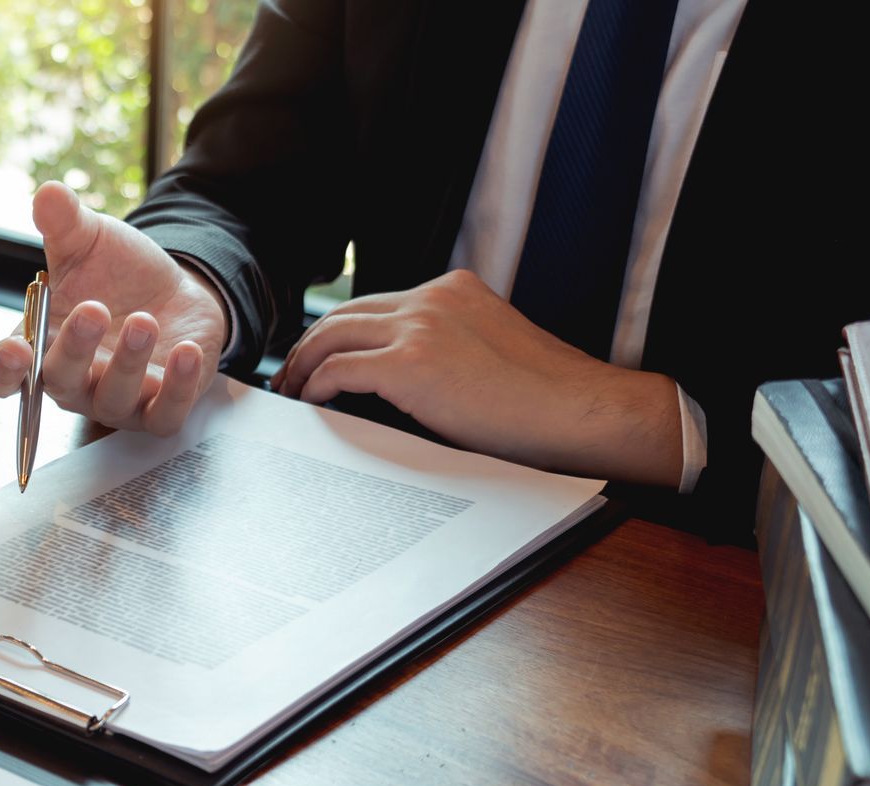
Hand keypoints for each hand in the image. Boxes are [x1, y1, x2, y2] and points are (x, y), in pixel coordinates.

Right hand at [0, 181, 226, 435]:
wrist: (174, 291)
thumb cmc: (118, 276)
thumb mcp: (90, 242)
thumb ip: (64, 223)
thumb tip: (48, 194)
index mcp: (42, 348)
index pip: (4, 377)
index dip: (4, 371)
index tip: (15, 350)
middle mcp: (74, 383)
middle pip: (59, 384)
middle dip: (74, 349)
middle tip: (92, 309)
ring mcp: (116, 401)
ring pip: (113, 401)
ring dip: (128, 363)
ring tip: (144, 320)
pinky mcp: (159, 409)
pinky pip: (164, 415)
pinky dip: (176, 387)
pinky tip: (185, 351)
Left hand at [271, 269, 683, 485]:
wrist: (578, 411)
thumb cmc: (543, 400)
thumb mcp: (490, 353)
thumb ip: (447, 349)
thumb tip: (404, 381)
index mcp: (453, 291)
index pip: (377, 304)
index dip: (341, 332)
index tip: (322, 357)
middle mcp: (432, 298)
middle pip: (344, 314)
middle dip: (311, 346)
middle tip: (291, 376)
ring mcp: (421, 326)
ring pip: (332, 336)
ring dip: (305, 366)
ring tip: (293, 393)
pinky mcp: (412, 363)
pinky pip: (341, 370)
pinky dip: (318, 386)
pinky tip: (312, 405)